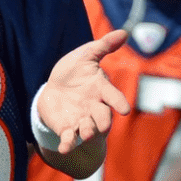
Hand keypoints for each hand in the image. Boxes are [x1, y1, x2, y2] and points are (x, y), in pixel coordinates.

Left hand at [36, 29, 130, 153]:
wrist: (55, 89)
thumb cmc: (75, 71)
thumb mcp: (86, 55)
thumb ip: (104, 46)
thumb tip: (125, 32)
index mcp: (101, 90)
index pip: (113, 97)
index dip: (119, 103)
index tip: (125, 109)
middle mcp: (94, 108)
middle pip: (103, 118)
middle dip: (102, 122)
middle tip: (101, 126)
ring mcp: (81, 120)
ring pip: (87, 130)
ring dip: (87, 132)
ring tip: (84, 134)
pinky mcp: (67, 129)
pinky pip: (69, 139)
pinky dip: (67, 144)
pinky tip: (62, 148)